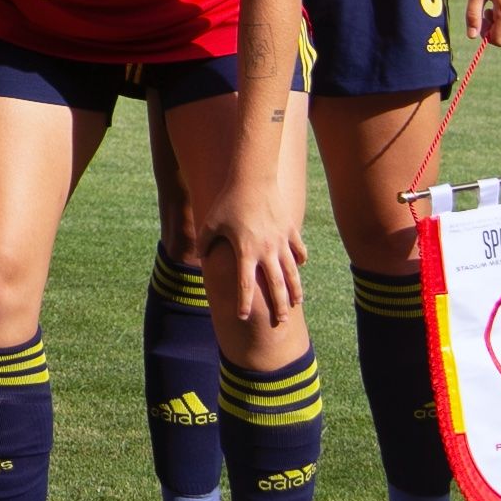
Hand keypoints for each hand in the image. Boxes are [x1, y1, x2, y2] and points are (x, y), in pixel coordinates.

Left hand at [201, 190, 305, 327]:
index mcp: (245, 251)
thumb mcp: (210, 222)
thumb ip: (205, 242)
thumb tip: (200, 257)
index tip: (242, 316)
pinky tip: (299, 268)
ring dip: (295, 290)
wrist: (252, 179)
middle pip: (276, 286)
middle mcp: (266, 250)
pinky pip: (298, 250)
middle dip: (279, 306)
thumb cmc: (228, 200)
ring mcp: (282, 241)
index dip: (243, 302)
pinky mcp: (291, 230)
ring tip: (296, 303)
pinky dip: (300, 261)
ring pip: (292, 272)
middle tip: (281, 322)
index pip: (244, 285)